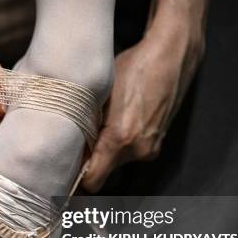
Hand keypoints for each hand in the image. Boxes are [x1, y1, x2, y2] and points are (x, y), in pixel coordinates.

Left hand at [82, 30, 204, 191]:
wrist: (171, 55)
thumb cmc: (133, 68)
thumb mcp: (100, 95)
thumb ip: (86, 126)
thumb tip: (70, 145)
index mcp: (119, 139)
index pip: (93, 181)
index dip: (77, 180)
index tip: (65, 173)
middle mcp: (138, 150)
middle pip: (105, 171)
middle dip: (91, 160)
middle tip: (78, 141)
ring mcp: (151, 148)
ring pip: (117, 160)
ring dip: (107, 149)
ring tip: (103, 123)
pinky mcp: (158, 141)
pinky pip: (132, 150)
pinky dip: (122, 142)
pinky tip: (120, 119)